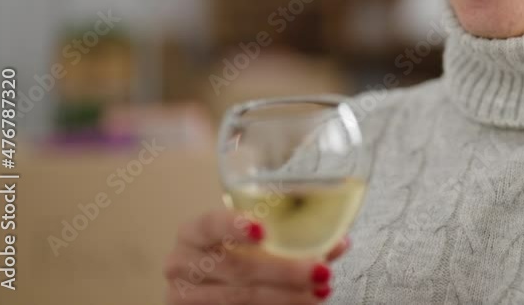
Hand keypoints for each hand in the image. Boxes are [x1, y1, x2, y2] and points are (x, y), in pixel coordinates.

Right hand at [163, 209, 349, 303]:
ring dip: (287, 297)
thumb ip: (292, 237)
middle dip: (285, 272)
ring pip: (240, 299)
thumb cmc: (234, 255)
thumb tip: (341, 242)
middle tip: (321, 271)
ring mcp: (186, 297)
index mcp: (193, 233)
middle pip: (237, 269)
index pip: (209, 225)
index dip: (234, 226)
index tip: (264, 231)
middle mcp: (182, 264)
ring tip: (321, 292)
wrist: (207, 288)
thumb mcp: (252, 241)